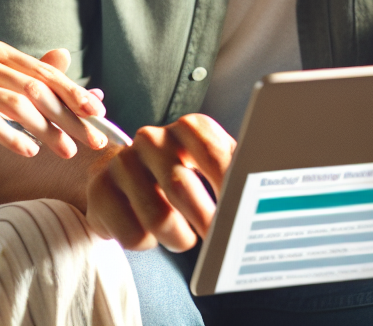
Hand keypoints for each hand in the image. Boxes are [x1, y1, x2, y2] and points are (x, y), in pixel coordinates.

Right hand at [0, 42, 108, 157]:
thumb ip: (29, 74)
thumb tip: (66, 57)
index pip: (46, 72)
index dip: (75, 92)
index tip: (99, 114)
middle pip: (37, 89)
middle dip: (69, 116)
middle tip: (94, 140)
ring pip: (17, 105)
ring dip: (47, 131)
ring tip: (66, 152)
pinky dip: (13, 137)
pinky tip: (29, 152)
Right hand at [85, 113, 236, 251]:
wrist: (124, 180)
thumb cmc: (180, 177)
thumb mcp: (211, 170)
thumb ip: (237, 177)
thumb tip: (270, 194)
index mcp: (187, 128)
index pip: (213, 152)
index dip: (230, 187)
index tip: (244, 215)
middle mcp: (152, 138)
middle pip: (181, 186)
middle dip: (206, 222)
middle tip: (221, 244)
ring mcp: (123, 162)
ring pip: (157, 217)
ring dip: (178, 238)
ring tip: (183, 237)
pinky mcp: (101, 189)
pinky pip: (132, 233)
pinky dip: (148, 243)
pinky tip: (150, 233)